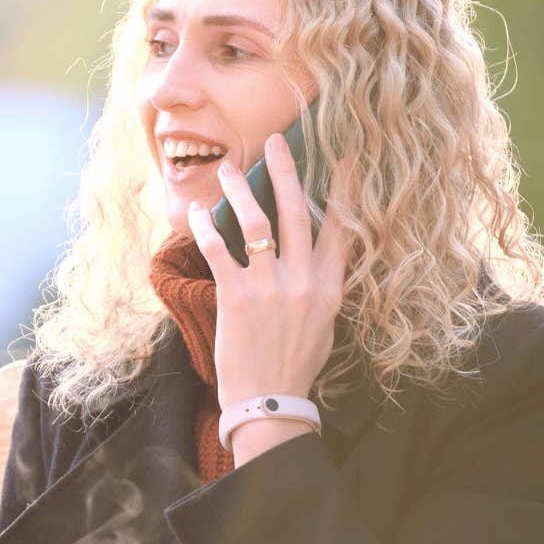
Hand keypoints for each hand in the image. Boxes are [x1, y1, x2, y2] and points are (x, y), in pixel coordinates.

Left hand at [188, 132, 352, 458]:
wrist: (269, 401)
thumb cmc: (295, 365)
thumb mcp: (324, 324)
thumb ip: (322, 287)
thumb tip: (318, 258)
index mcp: (329, 287)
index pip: (340, 228)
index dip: (343, 190)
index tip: (345, 158)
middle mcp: (303, 281)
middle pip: (296, 212)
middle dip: (285, 171)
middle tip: (275, 142)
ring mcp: (269, 286)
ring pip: (255, 222)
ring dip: (239, 190)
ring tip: (227, 168)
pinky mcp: (236, 295)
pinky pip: (219, 249)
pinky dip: (206, 227)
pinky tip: (198, 212)